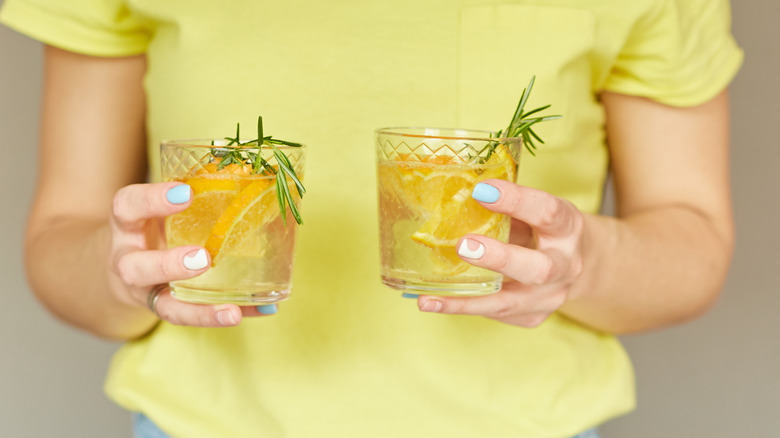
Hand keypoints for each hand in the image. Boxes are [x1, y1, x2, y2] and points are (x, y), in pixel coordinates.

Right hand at [109, 182, 272, 326]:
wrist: (113, 268)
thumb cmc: (150, 226)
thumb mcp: (157, 207)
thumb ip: (188, 194)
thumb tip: (247, 172)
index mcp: (127, 224)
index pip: (128, 206)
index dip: (152, 199)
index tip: (185, 193)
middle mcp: (128, 260)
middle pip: (135, 268)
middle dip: (168, 265)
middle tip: (203, 258)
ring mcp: (146, 292)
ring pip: (164, 307)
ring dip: (200, 311)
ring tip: (232, 312)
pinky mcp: (167, 311)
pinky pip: (197, 318)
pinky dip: (229, 315)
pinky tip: (264, 309)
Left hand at [415, 180, 583, 327]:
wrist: (578, 267)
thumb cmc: (544, 229)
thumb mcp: (534, 211)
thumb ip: (505, 206)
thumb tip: (454, 194)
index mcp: (567, 228)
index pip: (547, 212)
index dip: (516, 200)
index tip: (481, 189)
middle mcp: (566, 266)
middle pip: (537, 268)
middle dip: (499, 258)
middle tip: (463, 245)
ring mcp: (550, 297)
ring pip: (508, 303)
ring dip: (466, 300)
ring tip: (428, 299)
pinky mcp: (532, 317)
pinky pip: (495, 313)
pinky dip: (463, 306)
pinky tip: (434, 303)